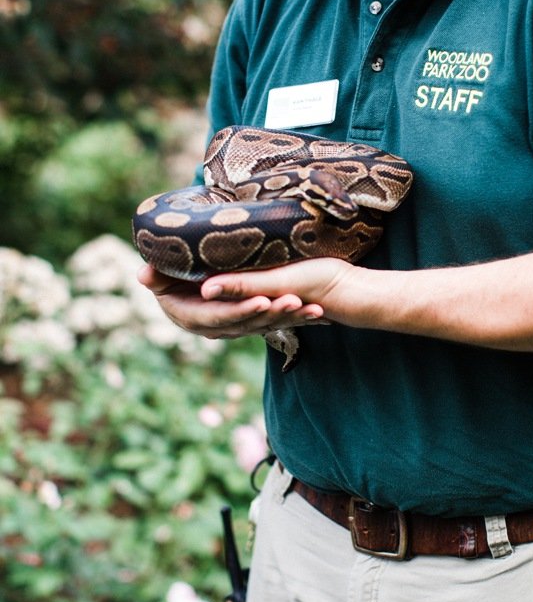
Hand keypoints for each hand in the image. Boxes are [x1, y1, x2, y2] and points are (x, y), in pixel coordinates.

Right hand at [136, 260, 346, 339]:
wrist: (186, 281)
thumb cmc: (172, 274)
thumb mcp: (165, 276)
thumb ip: (159, 276)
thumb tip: (143, 275)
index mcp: (192, 317)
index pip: (219, 317)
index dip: (240, 310)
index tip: (262, 300)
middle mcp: (215, 327)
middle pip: (248, 323)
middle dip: (272, 314)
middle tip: (294, 301)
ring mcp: (237, 327)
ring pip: (267, 324)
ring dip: (290, 317)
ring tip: (311, 308)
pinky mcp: (254, 322)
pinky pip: (279, 322)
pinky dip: (299, 319)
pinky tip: (321, 316)